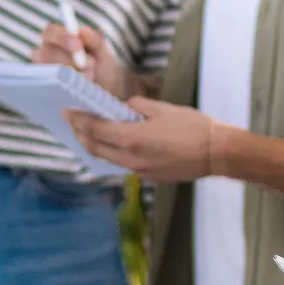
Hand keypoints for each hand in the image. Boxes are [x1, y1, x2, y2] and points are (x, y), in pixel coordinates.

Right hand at [31, 22, 134, 97]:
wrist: (105, 87)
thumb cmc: (99, 63)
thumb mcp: (101, 50)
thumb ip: (93, 38)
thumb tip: (81, 30)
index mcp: (55, 37)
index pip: (51, 32)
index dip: (63, 38)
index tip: (78, 45)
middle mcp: (44, 53)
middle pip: (47, 53)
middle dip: (71, 60)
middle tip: (91, 64)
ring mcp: (44, 72)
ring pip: (51, 71)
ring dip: (73, 75)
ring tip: (91, 76)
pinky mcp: (46, 90)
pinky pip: (52, 88)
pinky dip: (68, 88)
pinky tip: (80, 88)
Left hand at [64, 98, 216, 182]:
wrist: (216, 152)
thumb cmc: (192, 126)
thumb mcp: (161, 108)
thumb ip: (134, 108)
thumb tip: (119, 110)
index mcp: (132, 139)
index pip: (94, 130)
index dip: (78, 120)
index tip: (67, 111)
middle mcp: (131, 159)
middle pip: (94, 148)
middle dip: (80, 133)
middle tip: (72, 120)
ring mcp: (139, 171)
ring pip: (106, 158)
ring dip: (93, 144)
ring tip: (87, 131)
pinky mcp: (148, 176)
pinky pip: (121, 164)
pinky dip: (110, 152)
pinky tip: (112, 143)